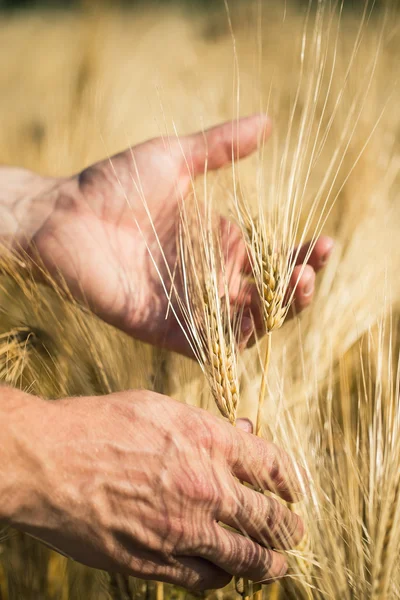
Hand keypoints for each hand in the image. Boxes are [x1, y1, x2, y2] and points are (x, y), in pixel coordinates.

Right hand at [8, 390, 305, 590]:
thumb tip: (241, 433)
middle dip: (288, 529)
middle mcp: (207, 487)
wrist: (50, 462)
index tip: (295, 491)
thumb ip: (205, 425)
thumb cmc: (100, 424)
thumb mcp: (158, 407)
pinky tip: (224, 574)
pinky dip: (222, 577)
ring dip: (267, 563)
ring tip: (276, 565)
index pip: (274, 465)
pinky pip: (205, 578)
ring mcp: (184, 529)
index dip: (292, 481)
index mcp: (209, 441)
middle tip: (295, 532)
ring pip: (246, 557)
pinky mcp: (157, 560)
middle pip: (269, 517)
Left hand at [27, 115, 332, 354]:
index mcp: (220, 245)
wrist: (63, 216)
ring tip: (294, 290)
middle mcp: (211, 279)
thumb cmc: (113, 184)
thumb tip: (267, 122)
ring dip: (277, 316)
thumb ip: (220, 148)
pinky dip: (235, 341)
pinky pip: (209, 346)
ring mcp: (191, 307)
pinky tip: (256, 322)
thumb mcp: (174, 159)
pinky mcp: (165, 328)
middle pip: (269, 298)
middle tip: (309, 271)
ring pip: (247, 326)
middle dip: (298, 290)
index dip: (304, 257)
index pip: (274, 260)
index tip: (326, 243)